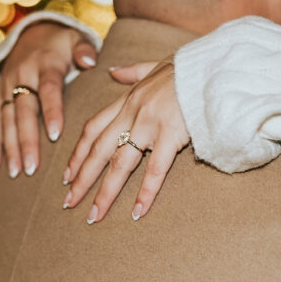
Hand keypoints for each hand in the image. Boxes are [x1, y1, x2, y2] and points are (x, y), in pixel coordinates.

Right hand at [0, 22, 98, 176]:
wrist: (30, 34)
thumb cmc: (62, 44)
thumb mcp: (75, 39)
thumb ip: (84, 49)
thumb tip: (90, 61)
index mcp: (44, 64)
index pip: (48, 90)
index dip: (51, 111)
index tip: (55, 135)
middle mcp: (22, 76)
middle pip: (24, 111)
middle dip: (27, 140)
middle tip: (32, 167)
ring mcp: (7, 87)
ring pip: (7, 120)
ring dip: (10, 148)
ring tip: (17, 172)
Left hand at [62, 59, 189, 222]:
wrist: (213, 67)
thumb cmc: (189, 69)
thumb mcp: (154, 65)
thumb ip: (131, 72)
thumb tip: (112, 71)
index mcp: (127, 99)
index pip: (93, 129)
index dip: (78, 153)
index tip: (67, 174)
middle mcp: (132, 113)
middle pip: (99, 151)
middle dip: (81, 179)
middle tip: (69, 202)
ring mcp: (149, 124)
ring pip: (120, 164)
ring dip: (104, 192)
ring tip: (94, 216)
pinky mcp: (171, 134)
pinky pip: (154, 169)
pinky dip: (145, 193)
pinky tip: (137, 213)